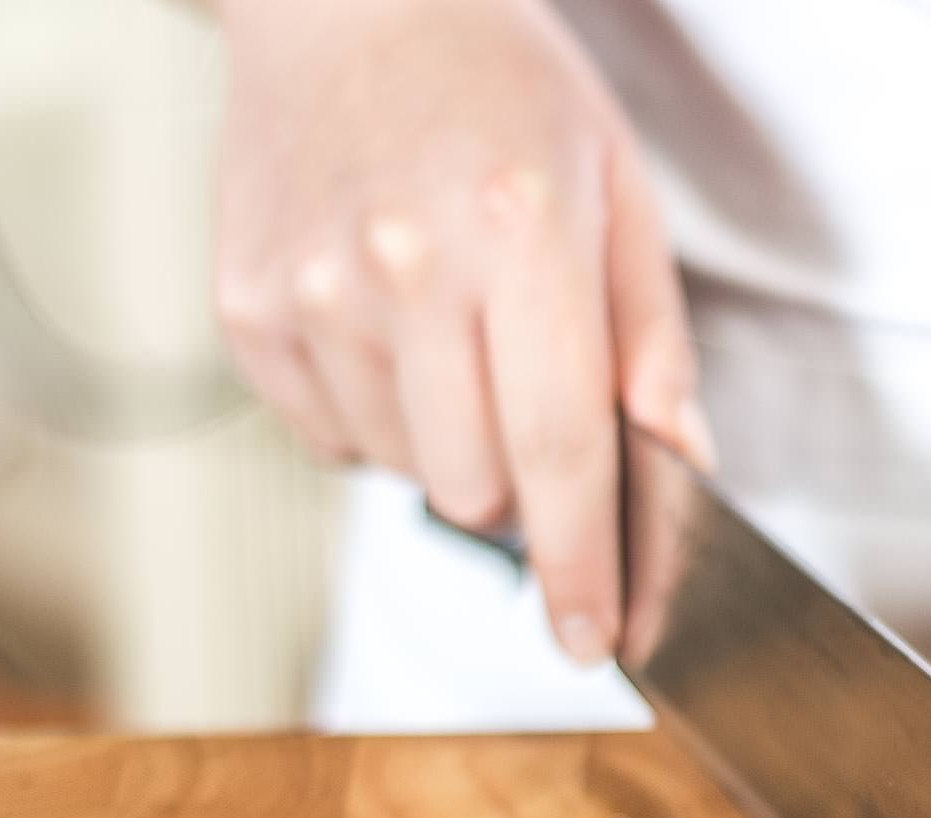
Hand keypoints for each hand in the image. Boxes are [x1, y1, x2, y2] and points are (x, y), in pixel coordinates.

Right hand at [212, 0, 712, 662]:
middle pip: (481, 492)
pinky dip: (383, 419)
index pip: (560, 452)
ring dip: (455, 447)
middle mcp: (406, 268)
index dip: (584, 566)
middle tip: (535, 400)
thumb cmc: (508, 95)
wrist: (353, 2)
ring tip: (459, 335)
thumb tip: (683, 470)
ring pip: (411, 476)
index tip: (596, 640)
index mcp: (522, 235)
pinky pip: (336, 442)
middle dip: (530, 488)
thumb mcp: (622, 194)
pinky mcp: (247, 311)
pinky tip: (394, 329)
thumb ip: (656, 345)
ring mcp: (311, 293)